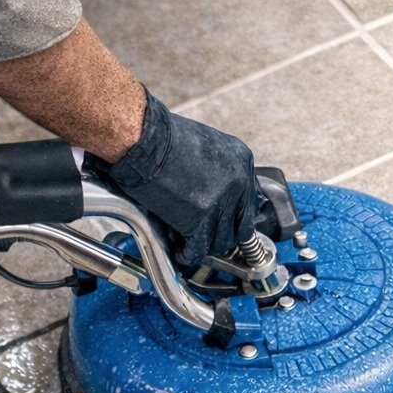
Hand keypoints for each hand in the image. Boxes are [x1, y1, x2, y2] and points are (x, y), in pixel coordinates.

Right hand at [88, 89, 258, 267]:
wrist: (144, 140)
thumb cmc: (165, 137)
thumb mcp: (208, 144)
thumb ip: (222, 169)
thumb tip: (221, 193)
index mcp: (243, 162)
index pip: (249, 203)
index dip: (233, 217)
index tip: (223, 224)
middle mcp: (239, 183)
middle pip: (241, 226)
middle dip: (223, 235)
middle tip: (207, 237)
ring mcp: (221, 202)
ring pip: (221, 241)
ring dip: (205, 245)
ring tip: (189, 243)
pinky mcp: (200, 219)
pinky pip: (198, 249)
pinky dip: (188, 254)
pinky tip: (180, 251)